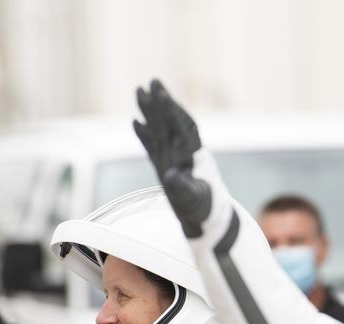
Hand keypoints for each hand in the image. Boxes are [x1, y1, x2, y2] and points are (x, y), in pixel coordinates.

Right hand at [133, 79, 212, 237]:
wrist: (208, 221)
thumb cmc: (204, 211)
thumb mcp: (194, 201)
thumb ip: (183, 188)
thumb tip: (171, 175)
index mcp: (194, 156)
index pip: (182, 127)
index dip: (172, 111)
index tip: (162, 94)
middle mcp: (184, 153)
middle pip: (171, 122)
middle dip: (161, 102)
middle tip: (152, 82)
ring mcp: (174, 158)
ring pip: (160, 129)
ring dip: (151, 112)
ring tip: (139, 91)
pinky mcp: (166, 166)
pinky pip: (154, 146)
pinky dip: (145, 134)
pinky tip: (135, 122)